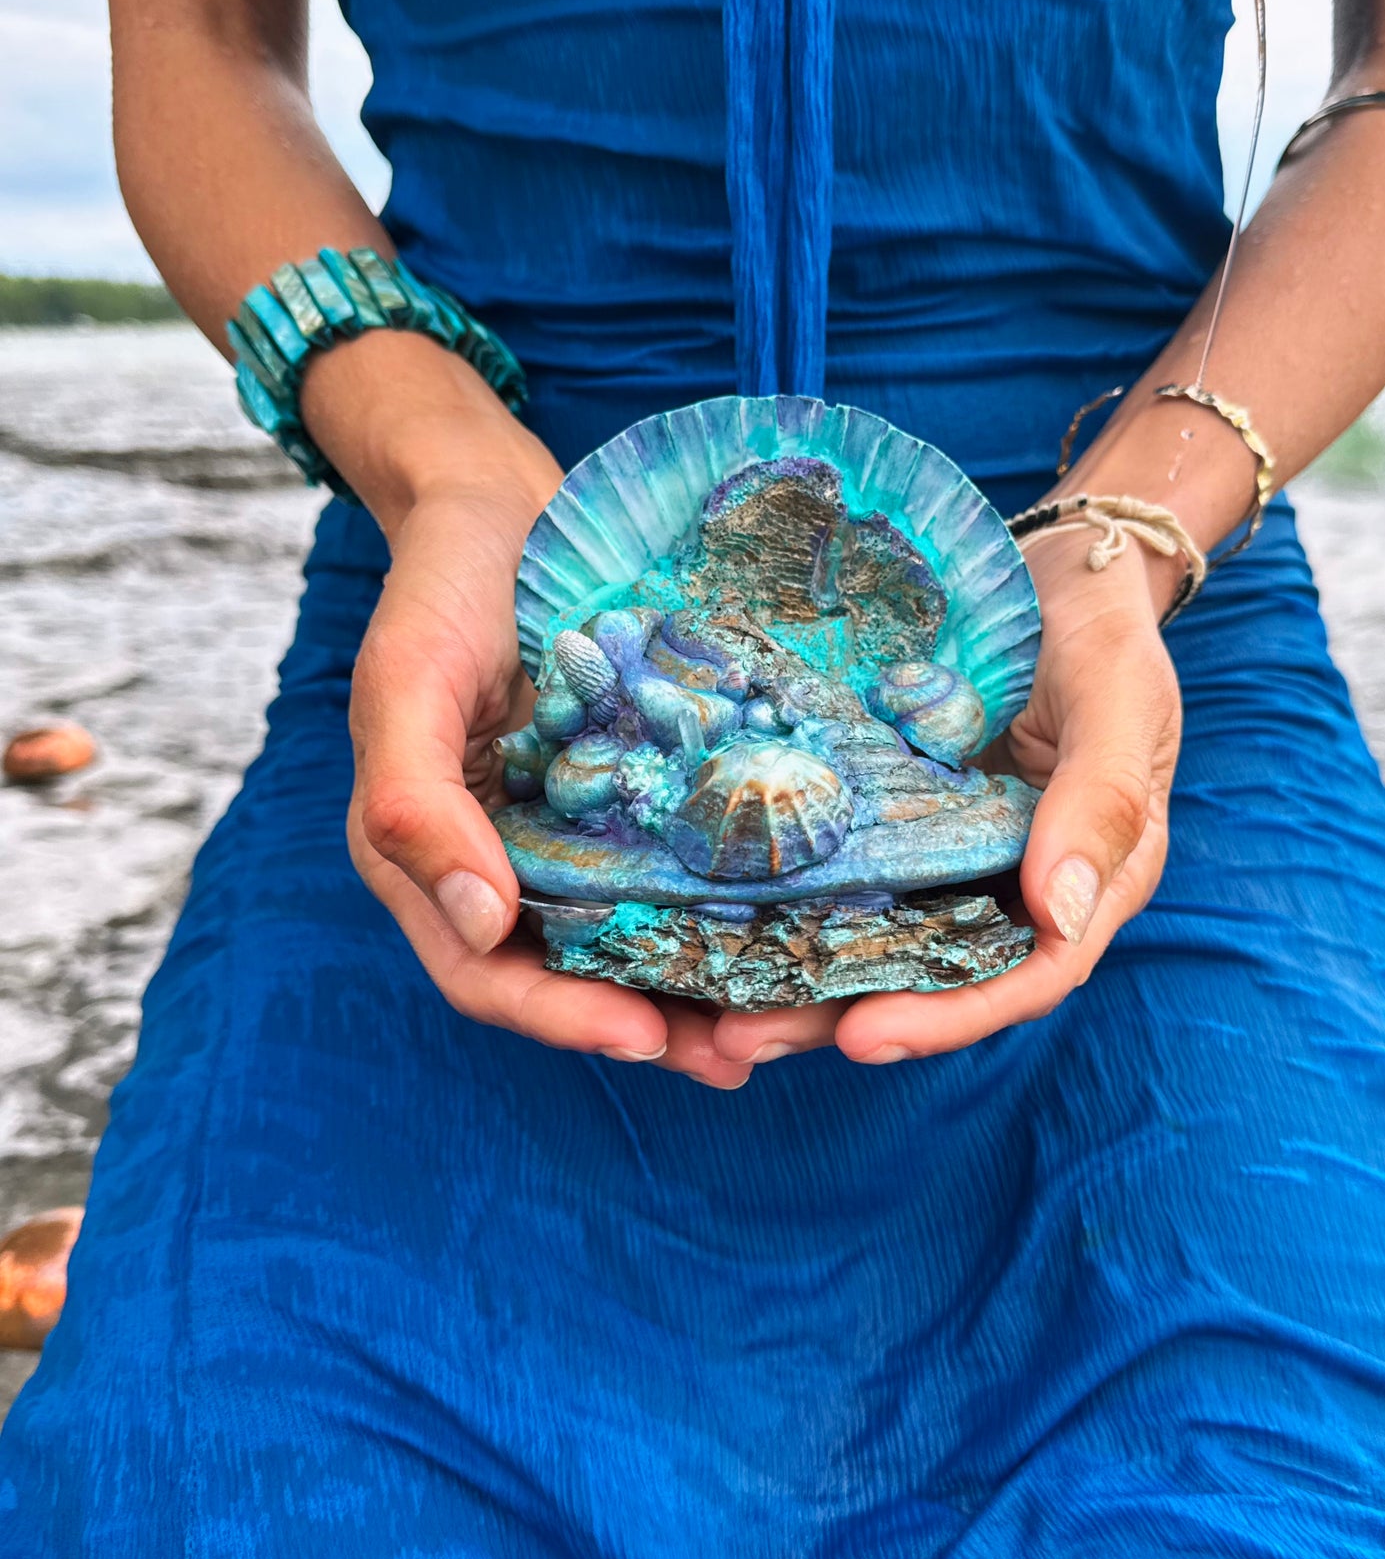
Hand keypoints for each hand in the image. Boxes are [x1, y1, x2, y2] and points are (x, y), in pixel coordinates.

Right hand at [307, 337, 754, 1089]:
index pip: (490, 973)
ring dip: (709, 984)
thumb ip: (414, 804)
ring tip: (791, 1016)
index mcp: (433, 860)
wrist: (499, 501)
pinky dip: (735, 900)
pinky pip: (685, 863)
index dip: (564, 1017)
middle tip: (747, 1057)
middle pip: (577, 977)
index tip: (648, 1036)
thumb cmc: (438, 587)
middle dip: (657, 1025)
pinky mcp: (639, 791)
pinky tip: (806, 916)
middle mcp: (509, 863)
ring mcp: (579, 830)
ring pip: (641, 935)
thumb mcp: (405, 681)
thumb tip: (483, 927)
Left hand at [710, 533, 1181, 1069]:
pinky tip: (697, 908)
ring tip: (697, 1011)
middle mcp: (1005, 886)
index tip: (861, 1036)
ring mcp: (940, 854)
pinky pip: (832, 865)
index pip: (1022, 977)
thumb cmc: (1105, 634)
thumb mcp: (1122, 703)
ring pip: (865, 935)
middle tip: (736, 1041)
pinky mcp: (887, 815)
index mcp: (1081, 883)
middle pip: (924, 977)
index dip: (944, 1016)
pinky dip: (774, 894)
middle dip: (831, 1017)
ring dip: (786, 976)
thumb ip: (1102, 804)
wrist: (1059, 569)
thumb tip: (1062, 916)